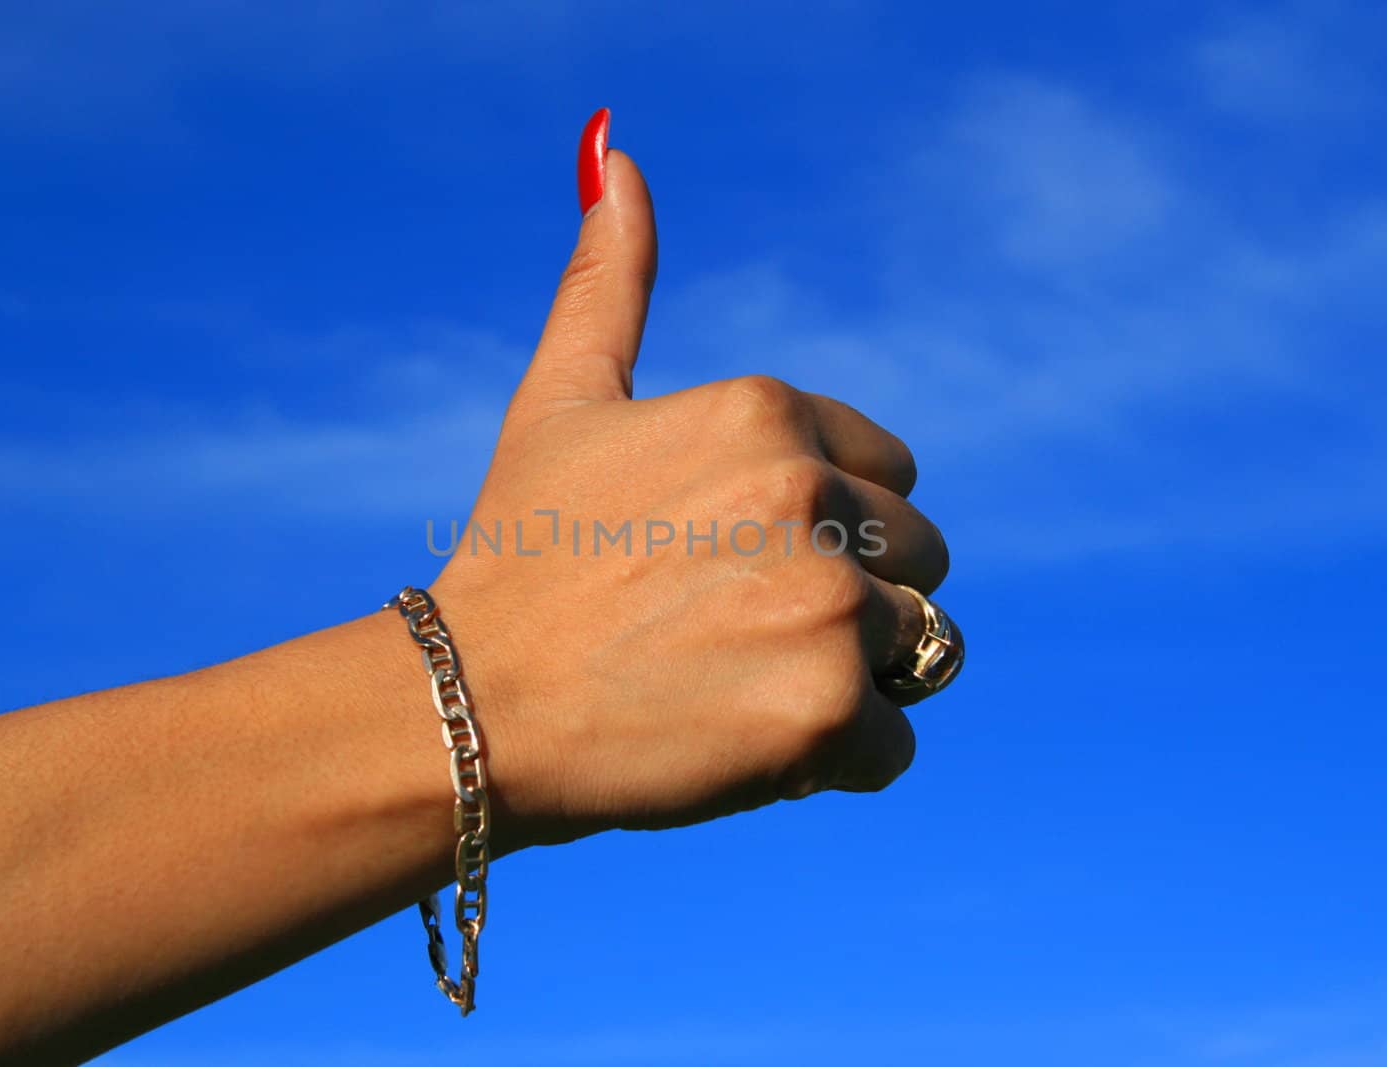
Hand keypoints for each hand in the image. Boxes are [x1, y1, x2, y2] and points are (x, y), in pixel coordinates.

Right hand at [431, 114, 952, 846]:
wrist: (467, 708)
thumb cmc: (516, 556)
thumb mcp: (562, 401)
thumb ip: (609, 283)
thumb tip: (614, 147)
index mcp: (768, 413)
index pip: (890, 475)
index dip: (823, 530)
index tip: (729, 562)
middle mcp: (811, 492)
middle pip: (917, 560)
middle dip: (847, 601)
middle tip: (724, 631)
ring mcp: (826, 603)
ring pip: (919, 650)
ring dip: (849, 678)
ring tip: (734, 682)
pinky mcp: (830, 709)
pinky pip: (894, 747)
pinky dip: (835, 762)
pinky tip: (737, 742)